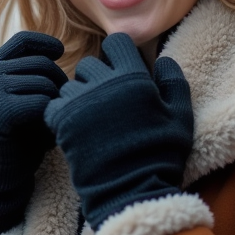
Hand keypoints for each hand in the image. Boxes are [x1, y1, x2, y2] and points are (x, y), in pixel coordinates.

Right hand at [0, 31, 67, 234]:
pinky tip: (49, 130)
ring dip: (56, 102)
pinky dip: (51, 115)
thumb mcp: (17, 97)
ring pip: (44, 83)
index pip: (22, 41)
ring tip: (54, 120)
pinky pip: (41, 102)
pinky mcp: (0, 110)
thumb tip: (60, 49)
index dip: (45, 43)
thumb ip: (29, 75)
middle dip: (59, 82)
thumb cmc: (12, 135)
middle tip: (62, 106)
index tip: (61, 52)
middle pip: (40, 64)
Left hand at [44, 33, 192, 229]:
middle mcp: (105, 84)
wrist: (131, 192)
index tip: (119, 72)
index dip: (117, 55)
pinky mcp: (62, 122)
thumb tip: (164, 59)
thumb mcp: (181, 119)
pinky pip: (53, 106)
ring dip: (77, 99)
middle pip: (89, 65)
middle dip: (95, 80)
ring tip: (90, 122)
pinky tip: (73, 130)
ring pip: (69, 86)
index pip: (116, 43)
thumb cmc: (160, 156)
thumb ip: (174, 84)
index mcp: (134, 78)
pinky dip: (60, 115)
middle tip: (105, 105)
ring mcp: (80, 102)